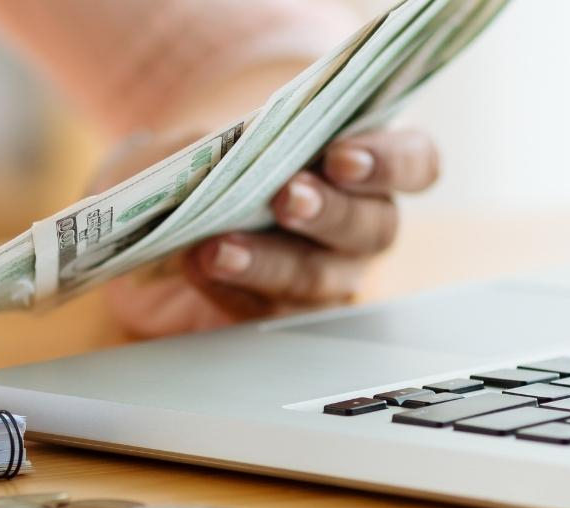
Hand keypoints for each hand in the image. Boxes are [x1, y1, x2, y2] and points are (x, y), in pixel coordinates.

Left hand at [100, 128, 438, 336]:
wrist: (155, 210)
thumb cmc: (205, 157)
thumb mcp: (213, 133)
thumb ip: (232, 136)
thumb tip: (227, 148)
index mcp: (361, 164)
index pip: (414, 163)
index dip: (389, 162)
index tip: (342, 157)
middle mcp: (356, 223)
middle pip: (372, 228)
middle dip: (329, 212)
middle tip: (287, 198)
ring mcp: (322, 275)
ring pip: (319, 278)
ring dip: (271, 261)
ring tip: (221, 248)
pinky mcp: (273, 311)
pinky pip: (268, 312)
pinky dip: (231, 288)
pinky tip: (198, 267)